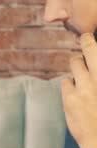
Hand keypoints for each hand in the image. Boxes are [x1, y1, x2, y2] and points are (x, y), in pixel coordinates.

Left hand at [62, 33, 96, 147]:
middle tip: (84, 40)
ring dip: (77, 64)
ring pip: (75, 63)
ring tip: (80, 70)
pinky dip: (69, 85)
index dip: (91, 42)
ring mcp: (85, 86)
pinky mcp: (70, 98)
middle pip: (88, 49)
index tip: (89, 37)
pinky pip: (66, 82)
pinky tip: (75, 92)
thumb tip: (93, 69)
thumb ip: (96, 77)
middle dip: (85, 42)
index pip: (96, 51)